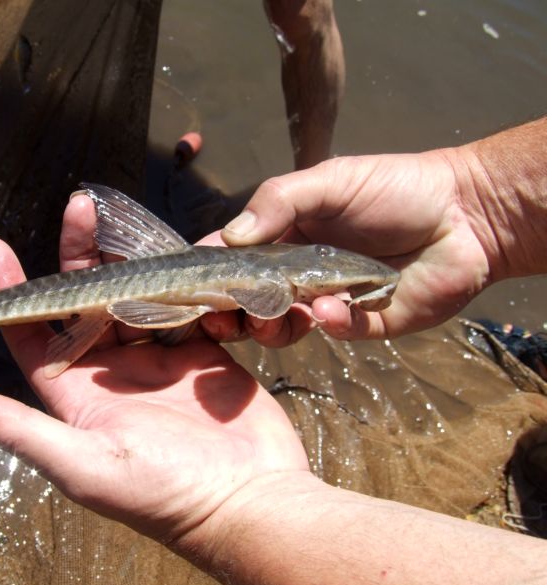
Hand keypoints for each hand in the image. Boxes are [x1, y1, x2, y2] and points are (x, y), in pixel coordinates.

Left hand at [0, 194, 310, 542]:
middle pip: (86, 302)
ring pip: (135, 296)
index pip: (32, 334)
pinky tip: (174, 247)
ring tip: (121, 216)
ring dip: (127, 258)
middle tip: (79, 207)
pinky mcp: (203, 354)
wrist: (246, 504)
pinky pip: (184, 305)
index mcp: (77, 394)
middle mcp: (113, 372)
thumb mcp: (82, 464)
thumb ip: (19, 430)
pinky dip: (179, 279)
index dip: (11, 291)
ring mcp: (160, 360)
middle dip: (78, 255)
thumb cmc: (161, 493)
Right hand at [200, 149, 490, 345]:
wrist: (467, 212)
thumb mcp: (330, 182)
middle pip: (249, 302)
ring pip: (283, 327)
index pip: (233, 259)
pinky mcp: (364, 323)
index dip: (209, 275)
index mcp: (283, 237)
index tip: (188, 287)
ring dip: (268, 326)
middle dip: (229, 312)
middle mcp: (298, 274)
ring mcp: (329, 302)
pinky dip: (329, 323)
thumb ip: (278, 202)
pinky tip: (331, 309)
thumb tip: (231, 235)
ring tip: (270, 317)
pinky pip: (335, 332)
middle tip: (220, 316)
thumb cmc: (394, 188)